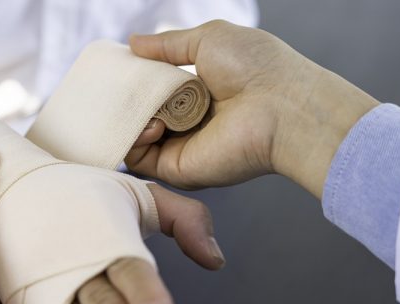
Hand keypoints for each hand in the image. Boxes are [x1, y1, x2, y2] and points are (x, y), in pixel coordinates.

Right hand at [57, 184, 222, 303]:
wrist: (13, 186)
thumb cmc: (76, 192)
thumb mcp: (134, 193)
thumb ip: (184, 219)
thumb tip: (215, 259)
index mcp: (103, 235)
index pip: (128, 267)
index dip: (145, 295)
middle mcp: (75, 264)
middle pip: (101, 303)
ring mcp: (51, 289)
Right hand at [127, 20, 378, 197]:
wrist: (284, 105)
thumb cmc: (256, 67)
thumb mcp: (208, 39)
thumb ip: (168, 43)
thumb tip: (133, 42)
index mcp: (197, 91)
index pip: (153, 89)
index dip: (135, 80)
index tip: (118, 70)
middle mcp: (187, 121)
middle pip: (140, 113)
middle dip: (125, 100)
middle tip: (115, 88)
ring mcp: (180, 145)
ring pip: (134, 136)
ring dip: (129, 119)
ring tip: (144, 106)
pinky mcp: (177, 168)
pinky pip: (139, 158)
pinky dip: (134, 141)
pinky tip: (151, 124)